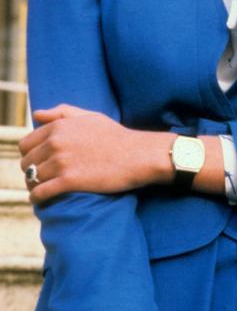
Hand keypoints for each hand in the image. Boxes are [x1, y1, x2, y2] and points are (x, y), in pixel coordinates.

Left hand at [19, 105, 173, 203]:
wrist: (137, 155)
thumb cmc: (115, 135)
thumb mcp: (90, 116)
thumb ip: (62, 112)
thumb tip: (37, 114)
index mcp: (59, 126)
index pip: (25, 143)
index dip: (30, 154)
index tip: (39, 161)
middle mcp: (56, 142)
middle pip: (26, 162)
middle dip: (31, 170)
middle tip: (43, 176)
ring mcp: (61, 162)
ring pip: (31, 179)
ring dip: (34, 185)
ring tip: (44, 188)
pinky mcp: (68, 181)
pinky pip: (40, 193)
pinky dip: (37, 198)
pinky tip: (43, 198)